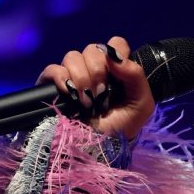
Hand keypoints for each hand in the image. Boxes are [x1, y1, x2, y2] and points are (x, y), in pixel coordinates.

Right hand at [36, 36, 154, 138]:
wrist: (99, 149)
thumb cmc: (121, 129)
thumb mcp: (142, 105)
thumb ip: (136, 75)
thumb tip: (112, 54)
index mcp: (115, 71)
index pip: (115, 43)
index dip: (116, 54)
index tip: (117, 76)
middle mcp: (93, 69)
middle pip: (93, 48)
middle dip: (99, 72)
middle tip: (102, 95)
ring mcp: (72, 76)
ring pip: (72, 56)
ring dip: (82, 79)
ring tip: (87, 102)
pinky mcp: (52, 86)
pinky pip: (53, 69)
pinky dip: (62, 79)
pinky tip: (70, 95)